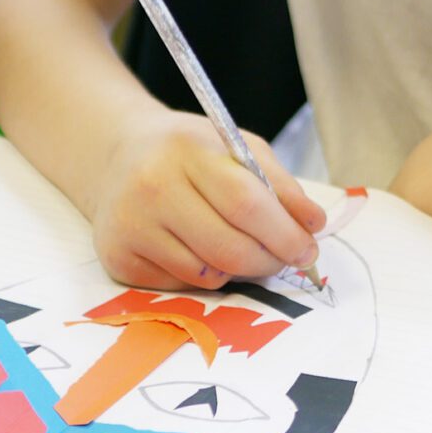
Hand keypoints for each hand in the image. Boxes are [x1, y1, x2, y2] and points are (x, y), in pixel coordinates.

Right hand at [90, 109, 326, 289]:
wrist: (119, 156)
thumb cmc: (188, 152)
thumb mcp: (237, 147)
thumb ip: (279, 184)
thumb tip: (313, 225)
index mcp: (187, 150)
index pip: (246, 203)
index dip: (285, 233)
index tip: (308, 249)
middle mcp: (152, 187)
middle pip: (228, 248)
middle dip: (270, 262)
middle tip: (286, 260)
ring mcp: (130, 225)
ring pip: (207, 274)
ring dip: (238, 272)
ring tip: (241, 249)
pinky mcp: (118, 258)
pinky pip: (180, 285)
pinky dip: (203, 276)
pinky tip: (198, 250)